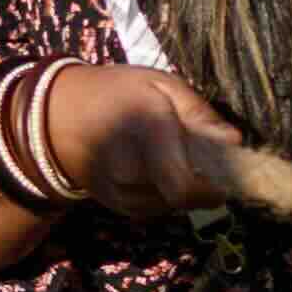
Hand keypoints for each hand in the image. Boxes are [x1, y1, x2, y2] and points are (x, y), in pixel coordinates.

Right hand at [55, 61, 241, 225]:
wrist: (56, 118)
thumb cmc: (116, 92)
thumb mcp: (160, 84)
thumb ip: (198, 112)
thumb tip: (235, 142)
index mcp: (146, 134)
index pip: (185, 187)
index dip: (214, 189)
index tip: (228, 174)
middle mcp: (131, 172)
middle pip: (185, 197)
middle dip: (202, 182)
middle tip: (200, 156)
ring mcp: (121, 194)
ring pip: (174, 205)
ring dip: (184, 187)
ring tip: (170, 156)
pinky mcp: (118, 206)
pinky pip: (158, 207)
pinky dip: (166, 192)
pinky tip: (155, 167)